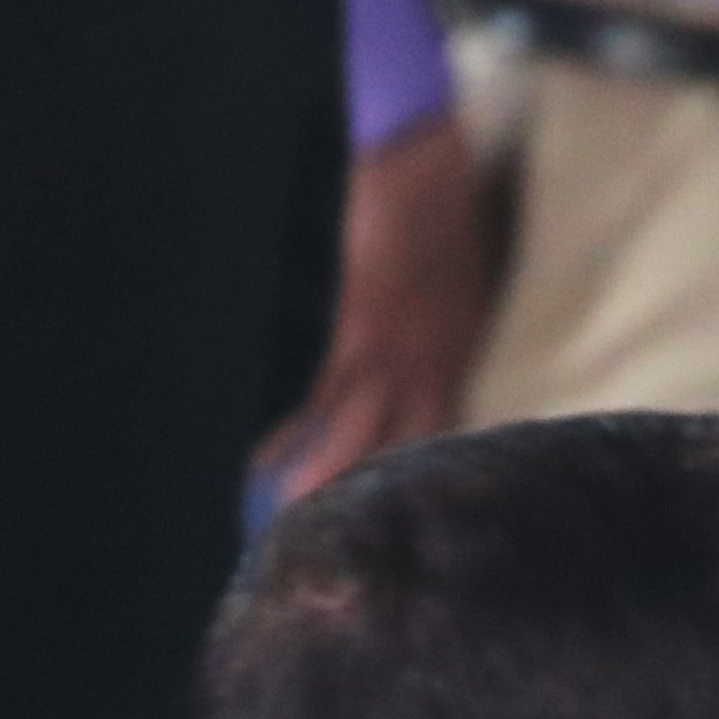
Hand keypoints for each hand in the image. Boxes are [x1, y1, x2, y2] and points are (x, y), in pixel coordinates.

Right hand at [261, 109, 493, 497]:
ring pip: (359, 435)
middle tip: (354, 549)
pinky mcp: (358, 330)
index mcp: (458, 354)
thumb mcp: (462, 284)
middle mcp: (435, 365)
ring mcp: (398, 352)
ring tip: (291, 525)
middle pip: (407, 449)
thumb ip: (447, 326)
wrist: (426, 169)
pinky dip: (287, 431)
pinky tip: (256, 462)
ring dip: (323, 480)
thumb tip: (435, 354)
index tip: (412, 525)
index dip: (427, 480)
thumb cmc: (443, 214)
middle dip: (375, 497)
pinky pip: (318, 395)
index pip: (448, 432)